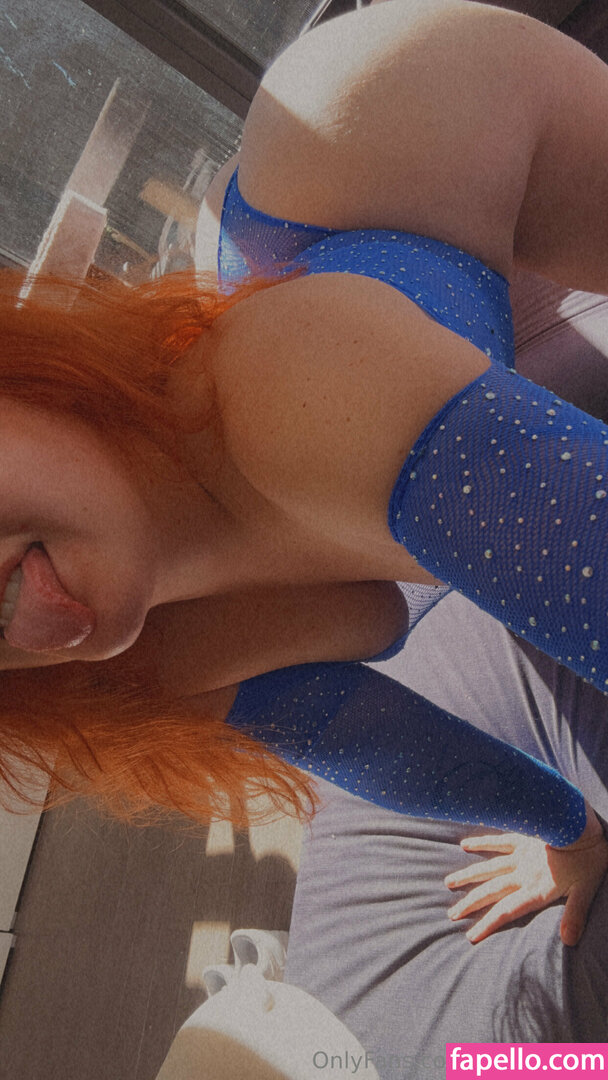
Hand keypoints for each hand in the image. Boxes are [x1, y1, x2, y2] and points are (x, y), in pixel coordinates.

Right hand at [444, 802, 607, 945]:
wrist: (581, 823)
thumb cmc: (589, 858)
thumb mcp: (587, 890)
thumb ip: (575, 915)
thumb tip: (568, 942)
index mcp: (537, 889)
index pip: (507, 911)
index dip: (488, 924)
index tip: (470, 936)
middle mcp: (523, 873)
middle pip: (491, 891)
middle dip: (470, 904)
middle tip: (451, 914)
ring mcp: (520, 854)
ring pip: (488, 868)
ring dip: (468, 876)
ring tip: (448, 883)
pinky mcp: (522, 837)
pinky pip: (497, 841)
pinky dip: (481, 843)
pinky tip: (465, 845)